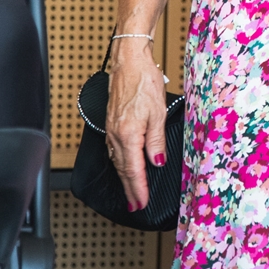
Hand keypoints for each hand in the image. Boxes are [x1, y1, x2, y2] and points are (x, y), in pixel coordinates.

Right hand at [105, 37, 169, 210]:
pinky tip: (123, 164)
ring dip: (124, 177)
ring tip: (130, 191)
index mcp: (127, 135)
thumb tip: (156, 161)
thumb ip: (156, 140)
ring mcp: (111, 129)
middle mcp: (115, 135)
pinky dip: (119, 162)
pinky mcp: (111, 122)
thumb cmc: (143, 81)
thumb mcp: (157, 112)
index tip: (141, 204)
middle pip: (122, 169)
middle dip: (130, 189)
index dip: (138, 189)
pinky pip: (114, 149)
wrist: (128, 62)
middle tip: (134, 206)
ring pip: (117, 160)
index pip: (133, 170)